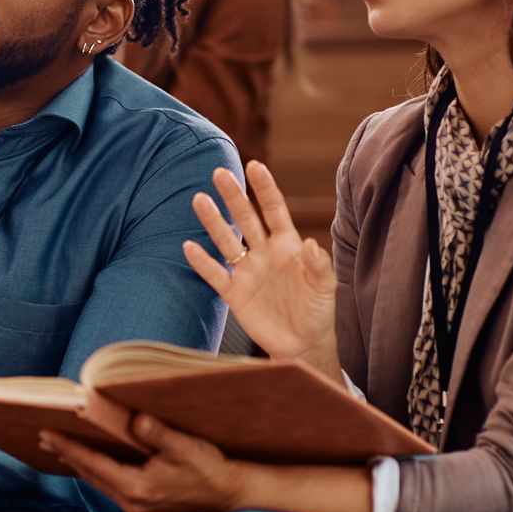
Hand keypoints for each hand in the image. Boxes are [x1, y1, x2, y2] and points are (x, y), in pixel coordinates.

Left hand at [40, 414, 253, 511]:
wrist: (231, 494)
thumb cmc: (210, 468)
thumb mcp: (185, 447)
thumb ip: (157, 434)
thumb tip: (134, 421)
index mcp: (137, 488)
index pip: (94, 463)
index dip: (69, 447)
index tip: (47, 433)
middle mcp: (132, 502)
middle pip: (91, 475)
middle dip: (68, 455)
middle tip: (44, 436)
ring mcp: (138, 508)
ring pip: (99, 482)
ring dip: (80, 464)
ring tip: (59, 447)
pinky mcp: (144, 507)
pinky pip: (111, 486)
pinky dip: (97, 471)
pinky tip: (92, 461)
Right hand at [185, 161, 338, 378]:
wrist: (303, 345)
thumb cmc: (318, 312)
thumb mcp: (324, 288)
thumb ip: (318, 266)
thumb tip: (311, 244)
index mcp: (288, 245)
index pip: (274, 210)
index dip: (264, 188)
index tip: (254, 166)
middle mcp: (264, 252)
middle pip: (246, 219)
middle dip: (233, 196)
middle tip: (219, 173)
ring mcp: (247, 271)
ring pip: (226, 241)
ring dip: (213, 221)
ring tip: (199, 200)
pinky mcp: (235, 293)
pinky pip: (215, 274)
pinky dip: (202, 262)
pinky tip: (189, 246)